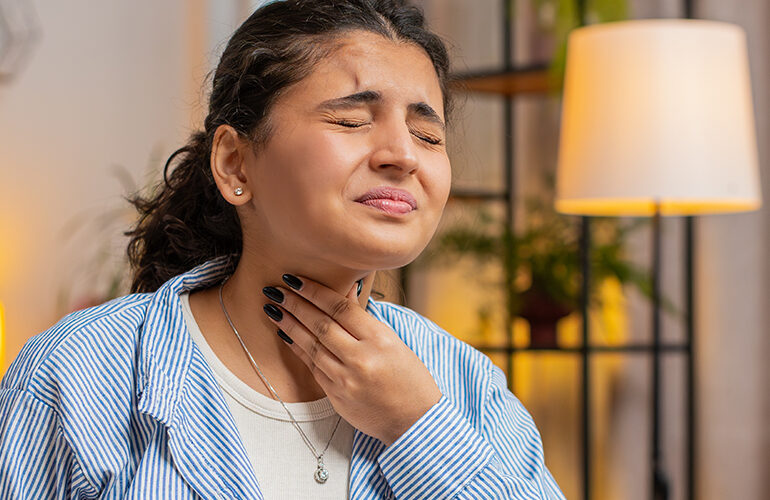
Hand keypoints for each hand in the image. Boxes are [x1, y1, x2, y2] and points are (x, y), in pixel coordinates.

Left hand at [261, 274, 442, 445]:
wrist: (414, 422)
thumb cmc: (410, 379)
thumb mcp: (394, 342)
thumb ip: (364, 318)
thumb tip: (345, 289)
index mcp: (380, 339)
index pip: (340, 308)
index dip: (314, 291)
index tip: (295, 279)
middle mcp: (361, 358)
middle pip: (321, 325)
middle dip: (295, 305)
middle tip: (277, 290)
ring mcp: (346, 380)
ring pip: (311, 346)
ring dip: (289, 325)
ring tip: (274, 309)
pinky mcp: (336, 397)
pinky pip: (312, 367)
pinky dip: (298, 349)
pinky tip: (286, 335)